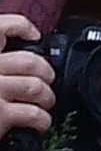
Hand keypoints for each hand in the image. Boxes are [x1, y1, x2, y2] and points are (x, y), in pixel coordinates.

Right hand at [0, 12, 55, 150]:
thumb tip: (11, 55)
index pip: (1, 27)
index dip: (21, 27)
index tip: (33, 35)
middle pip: (29, 61)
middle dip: (45, 72)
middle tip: (46, 79)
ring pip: (36, 86)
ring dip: (46, 96)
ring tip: (45, 102)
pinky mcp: (1, 114)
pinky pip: (34, 114)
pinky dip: (43, 120)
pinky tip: (40, 123)